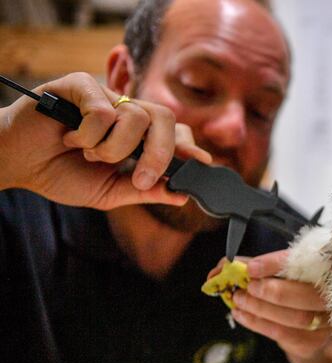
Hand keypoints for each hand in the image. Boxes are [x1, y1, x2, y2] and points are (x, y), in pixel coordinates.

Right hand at [0, 72, 211, 209]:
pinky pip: (103, 110)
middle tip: (140, 177)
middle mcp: (126, 112)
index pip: (176, 131)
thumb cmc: (62, 173)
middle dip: (159, 153)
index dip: (190, 146)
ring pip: (135, 117)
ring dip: (113, 148)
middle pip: (165, 118)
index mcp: (138, 135)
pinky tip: (70, 137)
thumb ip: (145, 191)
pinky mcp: (80, 86)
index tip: (201, 164)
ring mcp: (105, 96)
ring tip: (88, 154)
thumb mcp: (110, 191)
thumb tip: (181, 195)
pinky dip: (89, 134)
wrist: (18, 164)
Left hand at [208, 251, 331, 362]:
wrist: (313, 315)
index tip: (251, 267)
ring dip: (262, 309)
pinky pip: (287, 336)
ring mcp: (330, 321)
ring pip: (298, 319)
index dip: (278, 264)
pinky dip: (260, 324)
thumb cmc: (297, 283)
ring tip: (239, 300)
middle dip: (273, 292)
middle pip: (309, 296)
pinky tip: (243, 315)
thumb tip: (230, 265)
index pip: (308, 262)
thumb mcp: (285, 267)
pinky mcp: (316, 340)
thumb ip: (264, 265)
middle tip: (247, 287)